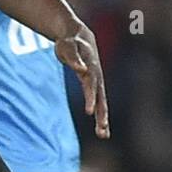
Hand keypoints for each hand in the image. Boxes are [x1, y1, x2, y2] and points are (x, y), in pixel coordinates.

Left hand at [54, 23, 108, 137]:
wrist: (78, 37)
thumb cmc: (70, 42)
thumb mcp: (68, 47)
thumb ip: (74, 58)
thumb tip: (81, 69)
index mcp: (90, 67)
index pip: (91, 85)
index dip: (91, 98)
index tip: (89, 112)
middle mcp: (96, 77)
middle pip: (100, 97)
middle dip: (101, 113)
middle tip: (101, 129)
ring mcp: (96, 82)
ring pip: (102, 103)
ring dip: (103, 119)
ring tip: (103, 134)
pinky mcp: (93, 86)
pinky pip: (99, 103)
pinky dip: (101, 116)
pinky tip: (102, 130)